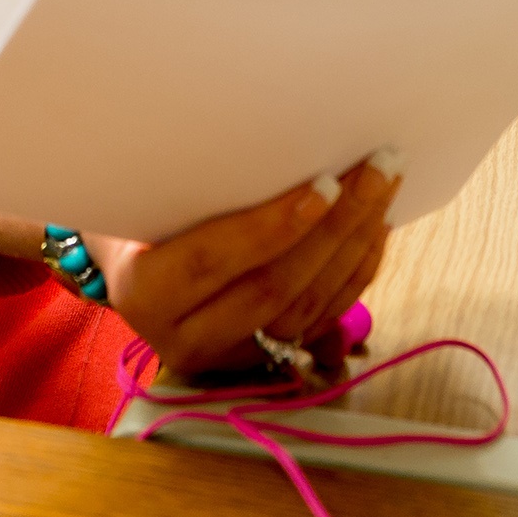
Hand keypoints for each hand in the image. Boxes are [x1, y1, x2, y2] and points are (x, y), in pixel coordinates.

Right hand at [93, 154, 402, 381]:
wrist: (134, 267)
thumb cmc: (145, 212)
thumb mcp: (153, 196)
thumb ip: (200, 189)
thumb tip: (285, 158)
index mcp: (142, 292)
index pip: (212, 259)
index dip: (272, 225)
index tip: (326, 183)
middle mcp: (182, 338)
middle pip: (272, 287)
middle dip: (335, 226)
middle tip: (377, 168)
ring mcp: (226, 355)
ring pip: (305, 309)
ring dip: (353, 247)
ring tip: (384, 191)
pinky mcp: (261, 359)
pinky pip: (321, 320)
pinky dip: (354, 274)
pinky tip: (375, 229)